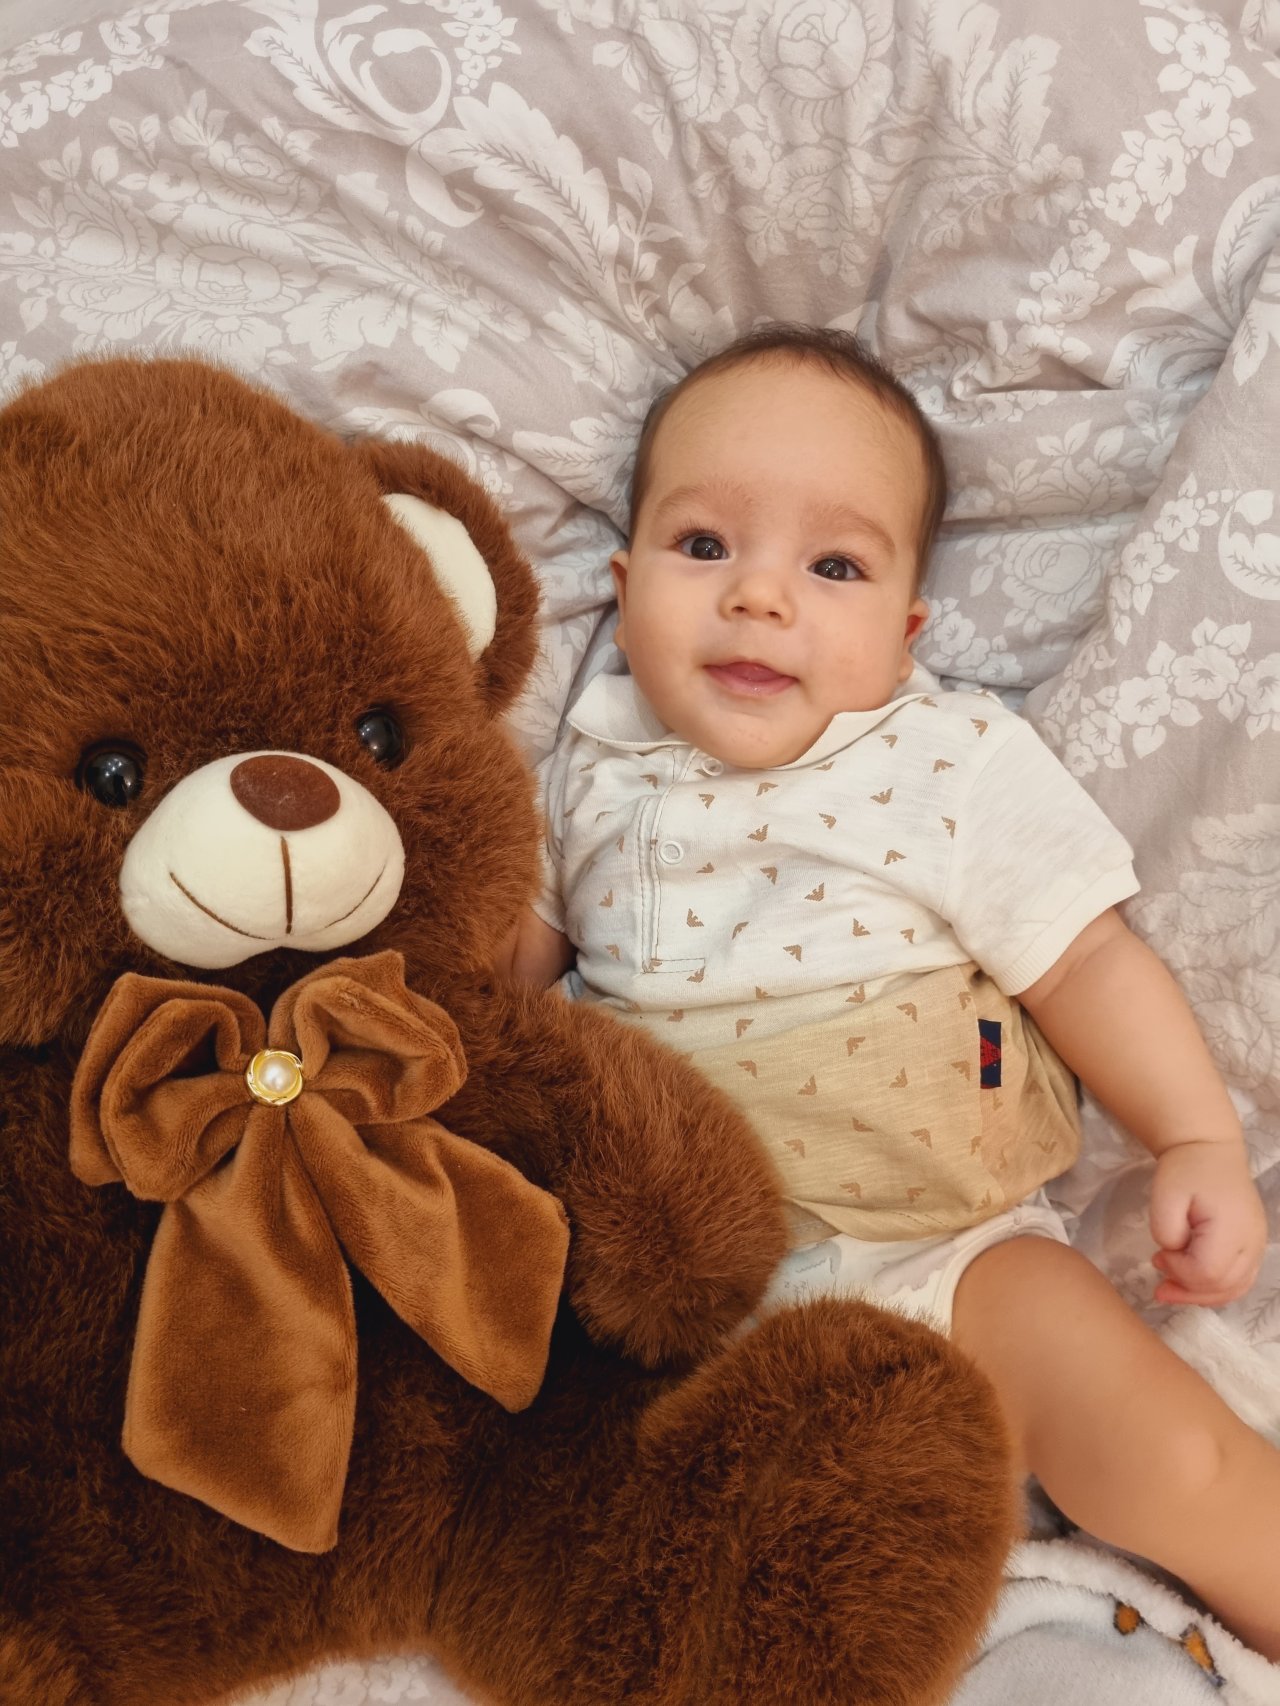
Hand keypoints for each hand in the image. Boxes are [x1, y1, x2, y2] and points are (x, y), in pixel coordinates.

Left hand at [1149, 1139, 1267, 1306]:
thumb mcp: (1165, 1195)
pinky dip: (1216, 1289)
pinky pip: (1240, 1281)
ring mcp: (1257, 1246)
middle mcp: (1252, 1242)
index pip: (1207, 1272)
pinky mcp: (1253, 1246)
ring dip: (1200, 1294)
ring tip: (1169, 1287)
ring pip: (1234, 1289)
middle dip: (1186, 1287)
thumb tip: (1173, 1254)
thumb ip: (1166, 1230)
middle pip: (1223, 1286)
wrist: (1210, 1150)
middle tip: (1158, 1272)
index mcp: (1232, 1227)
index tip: (1158, 1254)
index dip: (1179, 1271)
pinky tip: (1192, 1285)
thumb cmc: (1186, 1169)